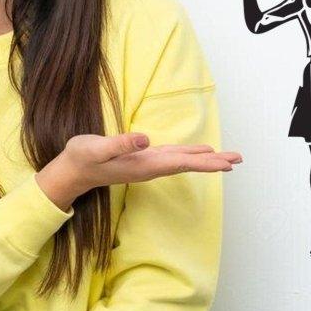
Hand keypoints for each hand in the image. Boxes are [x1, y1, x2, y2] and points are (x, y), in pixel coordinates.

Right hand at [38, 132, 243, 208]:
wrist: (72, 171)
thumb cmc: (82, 158)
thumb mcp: (97, 148)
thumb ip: (120, 144)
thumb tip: (145, 139)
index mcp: (145, 165)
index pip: (182, 163)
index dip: (205, 163)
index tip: (226, 164)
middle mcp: (152, 167)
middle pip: (189, 164)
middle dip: (214, 163)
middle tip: (239, 160)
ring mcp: (149, 164)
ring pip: (184, 161)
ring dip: (206, 160)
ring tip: (228, 159)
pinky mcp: (144, 159)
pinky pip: (174, 158)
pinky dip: (190, 155)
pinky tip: (199, 153)